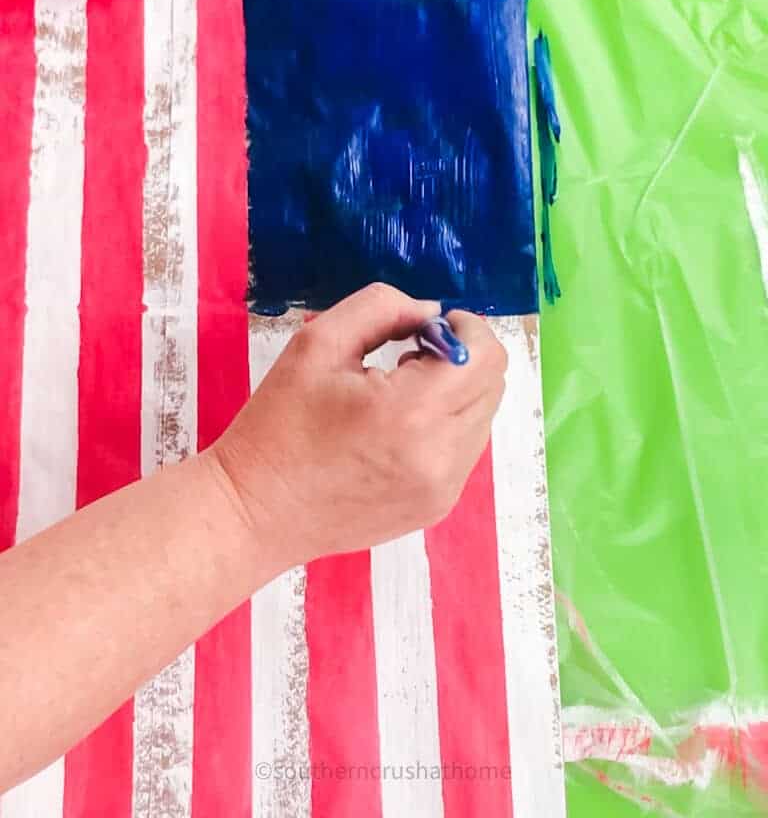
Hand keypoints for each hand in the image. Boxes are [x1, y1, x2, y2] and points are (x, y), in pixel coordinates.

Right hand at [211, 284, 507, 565]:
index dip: (467, 327)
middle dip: (461, 356)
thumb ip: (382, 308)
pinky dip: (446, 425)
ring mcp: (443, 489)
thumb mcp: (318, 343)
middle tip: (409, 356)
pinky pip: (466, 449)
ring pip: (483, 416)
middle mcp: (440, 457)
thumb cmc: (277, 425)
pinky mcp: (436, 508)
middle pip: (492, 384)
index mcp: (411, 413)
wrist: (254, 512)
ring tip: (399, 393)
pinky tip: (397, 427)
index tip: (428, 327)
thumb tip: (431, 312)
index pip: (485, 356)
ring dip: (456, 391)